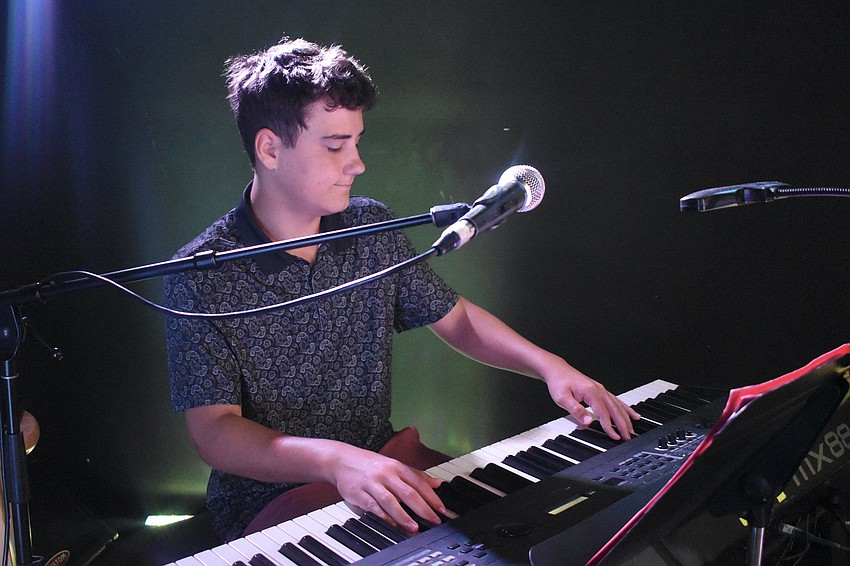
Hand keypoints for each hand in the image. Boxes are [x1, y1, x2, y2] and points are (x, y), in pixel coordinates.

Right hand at [331, 445, 447, 532]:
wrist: (341, 460)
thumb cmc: (370, 465)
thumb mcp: (394, 465)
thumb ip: (416, 475)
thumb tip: (437, 483)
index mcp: (397, 467)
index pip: (418, 483)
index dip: (432, 497)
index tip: (442, 510)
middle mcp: (386, 474)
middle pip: (407, 492)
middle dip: (423, 508)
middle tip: (434, 521)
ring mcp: (372, 483)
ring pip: (390, 501)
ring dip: (404, 516)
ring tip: (414, 528)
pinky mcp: (358, 493)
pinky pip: (372, 506)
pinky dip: (383, 515)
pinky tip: (392, 524)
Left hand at [543, 363, 640, 439]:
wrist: (557, 370)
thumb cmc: (559, 382)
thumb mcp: (562, 398)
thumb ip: (576, 410)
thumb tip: (588, 421)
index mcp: (591, 392)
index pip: (603, 413)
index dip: (610, 426)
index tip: (615, 437)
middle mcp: (599, 389)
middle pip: (614, 409)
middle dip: (623, 424)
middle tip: (628, 436)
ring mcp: (601, 389)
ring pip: (617, 405)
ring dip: (626, 417)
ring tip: (632, 428)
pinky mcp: (600, 390)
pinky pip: (616, 400)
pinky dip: (625, 408)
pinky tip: (631, 413)